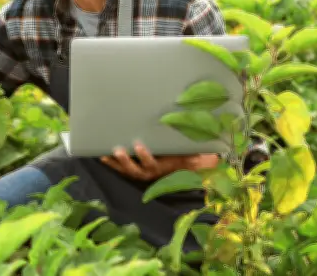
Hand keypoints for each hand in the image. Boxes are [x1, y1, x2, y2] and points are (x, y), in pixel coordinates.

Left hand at [100, 141, 219, 181]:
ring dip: (116, 162)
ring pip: (126, 170)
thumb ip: (202, 159)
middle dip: (126, 160)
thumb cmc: (186, 157)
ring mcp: (140, 171)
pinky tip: (101, 155)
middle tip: (119, 149)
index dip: (144, 156)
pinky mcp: (133, 169)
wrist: (182, 166)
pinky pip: (120, 168)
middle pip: (136, 168)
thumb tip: (214, 158)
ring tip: (107, 153)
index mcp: (162, 168)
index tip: (138, 145)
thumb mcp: (194, 157)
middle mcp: (149, 172)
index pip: (152, 163)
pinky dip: (111, 163)